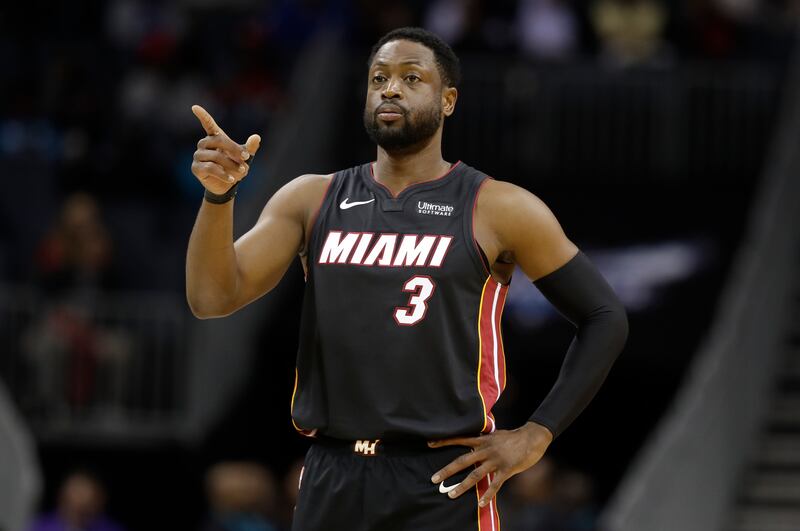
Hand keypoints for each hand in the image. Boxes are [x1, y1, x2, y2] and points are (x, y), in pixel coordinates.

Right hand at [191, 104, 261, 194]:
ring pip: (215, 156)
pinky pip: (210, 168)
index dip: (202, 115)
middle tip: (246, 158)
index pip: (208, 124)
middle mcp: (204, 144)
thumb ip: (250, 147)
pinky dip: (222, 173)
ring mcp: (198, 155)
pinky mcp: (196, 168)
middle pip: (218, 141)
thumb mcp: (245, 157)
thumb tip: (257, 137)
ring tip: (242, 172)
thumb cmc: (235, 166)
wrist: (228, 185)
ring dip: (231, 164)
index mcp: (214, 137)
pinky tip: (231, 179)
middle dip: (234, 149)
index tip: (195, 107)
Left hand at [428, 421, 552, 506]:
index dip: (444, 441)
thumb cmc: (514, 437)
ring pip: (475, 475)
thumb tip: (474, 440)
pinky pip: (495, 484)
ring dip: (462, 486)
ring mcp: (496, 460)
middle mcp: (486, 450)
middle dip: (447, 470)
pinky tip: (481, 504)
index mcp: (483, 440)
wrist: (533, 437)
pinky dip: (488, 495)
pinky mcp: (506, 470)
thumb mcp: (495, 435)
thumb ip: (484, 440)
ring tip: (451, 494)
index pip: (460, 440)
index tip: (430, 444)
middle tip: (434, 479)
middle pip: (462, 460)